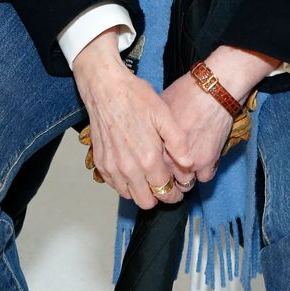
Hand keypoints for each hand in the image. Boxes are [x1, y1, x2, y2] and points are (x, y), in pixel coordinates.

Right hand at [73, 29, 192, 208]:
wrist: (106, 88)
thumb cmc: (135, 98)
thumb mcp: (164, 115)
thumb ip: (178, 143)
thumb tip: (189, 165)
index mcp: (147, 158)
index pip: (164, 191)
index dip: (174, 194)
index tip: (178, 190)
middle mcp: (128, 168)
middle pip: (146, 202)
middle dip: (158, 196)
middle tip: (165, 185)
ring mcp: (112, 167)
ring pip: (129, 196)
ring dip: (140, 191)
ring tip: (148, 176)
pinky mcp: (100, 163)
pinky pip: (114, 185)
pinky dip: (124, 183)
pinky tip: (132, 168)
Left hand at [161, 72, 234, 182]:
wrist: (213, 90)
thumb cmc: (185, 93)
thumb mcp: (160, 106)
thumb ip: (153, 126)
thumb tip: (147, 132)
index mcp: (156, 145)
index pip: (150, 170)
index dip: (153, 171)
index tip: (157, 170)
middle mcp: (170, 158)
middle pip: (166, 182)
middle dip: (169, 179)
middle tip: (173, 172)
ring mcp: (190, 162)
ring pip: (186, 184)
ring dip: (186, 177)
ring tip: (188, 167)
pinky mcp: (209, 161)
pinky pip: (205, 178)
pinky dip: (204, 172)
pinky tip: (203, 160)